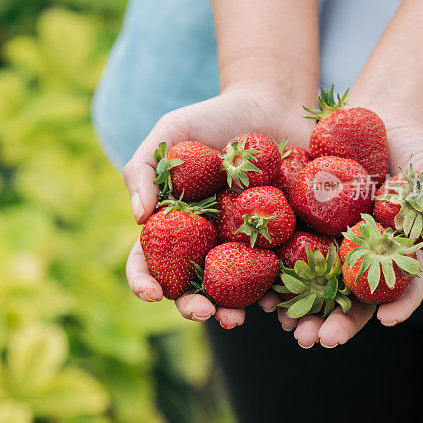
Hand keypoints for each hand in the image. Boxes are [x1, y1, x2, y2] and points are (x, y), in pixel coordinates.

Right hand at [124, 82, 313, 327]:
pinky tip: (276, 302)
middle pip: (191, 287)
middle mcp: (207, 243)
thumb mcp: (172, 131)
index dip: (144, 281)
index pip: (149, 260)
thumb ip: (143, 168)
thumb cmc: (216, 117)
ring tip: (238, 318)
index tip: (149, 292)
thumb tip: (138, 218)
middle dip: (192, 307)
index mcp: (175, 224)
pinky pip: (279, 274)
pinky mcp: (284, 243)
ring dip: (232, 311)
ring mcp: (245, 247)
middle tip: (202, 313)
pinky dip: (277, 294)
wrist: (275, 104)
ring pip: (234, 291)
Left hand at [271, 103, 422, 347]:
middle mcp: (355, 258)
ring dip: (294, 307)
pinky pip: (283, 249)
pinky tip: (260, 288)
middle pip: (343, 299)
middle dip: (328, 323)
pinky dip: (272, 271)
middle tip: (311, 339)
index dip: (390, 310)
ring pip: (308, 283)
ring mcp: (325, 241)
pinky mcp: (298, 221)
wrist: (380, 118)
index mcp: (389, 259)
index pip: (391, 294)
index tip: (383, 322)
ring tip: (281, 321)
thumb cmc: (419, 158)